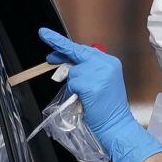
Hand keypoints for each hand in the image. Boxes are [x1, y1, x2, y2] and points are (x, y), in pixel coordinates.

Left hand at [39, 28, 161, 161]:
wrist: (116, 125)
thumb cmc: (106, 108)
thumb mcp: (100, 83)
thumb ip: (86, 71)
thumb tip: (64, 65)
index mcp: (110, 62)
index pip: (84, 50)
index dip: (65, 46)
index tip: (48, 36)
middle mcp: (106, 63)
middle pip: (76, 52)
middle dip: (59, 48)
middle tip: (45, 43)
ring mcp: (99, 73)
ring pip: (73, 71)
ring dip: (74, 84)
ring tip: (86, 96)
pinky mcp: (91, 84)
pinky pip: (73, 84)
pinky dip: (74, 93)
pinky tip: (85, 100)